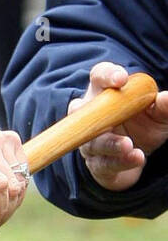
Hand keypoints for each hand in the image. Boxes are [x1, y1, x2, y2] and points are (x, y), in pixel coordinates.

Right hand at [68, 62, 167, 190]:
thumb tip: (166, 98)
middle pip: (81, 110)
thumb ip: (162, 106)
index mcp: (105, 94)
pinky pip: (102, 164)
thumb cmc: (144, 125)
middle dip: (93, 113)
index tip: (121, 79)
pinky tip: (136, 158)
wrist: (138, 157)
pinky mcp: (96, 164)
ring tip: (129, 145)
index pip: (99, 77)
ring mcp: (90, 141)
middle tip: (112, 114)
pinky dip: (119, 161)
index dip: (107, 75)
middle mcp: (90, 115)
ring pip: (93, 141)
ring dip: (110, 143)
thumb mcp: (157, 115)